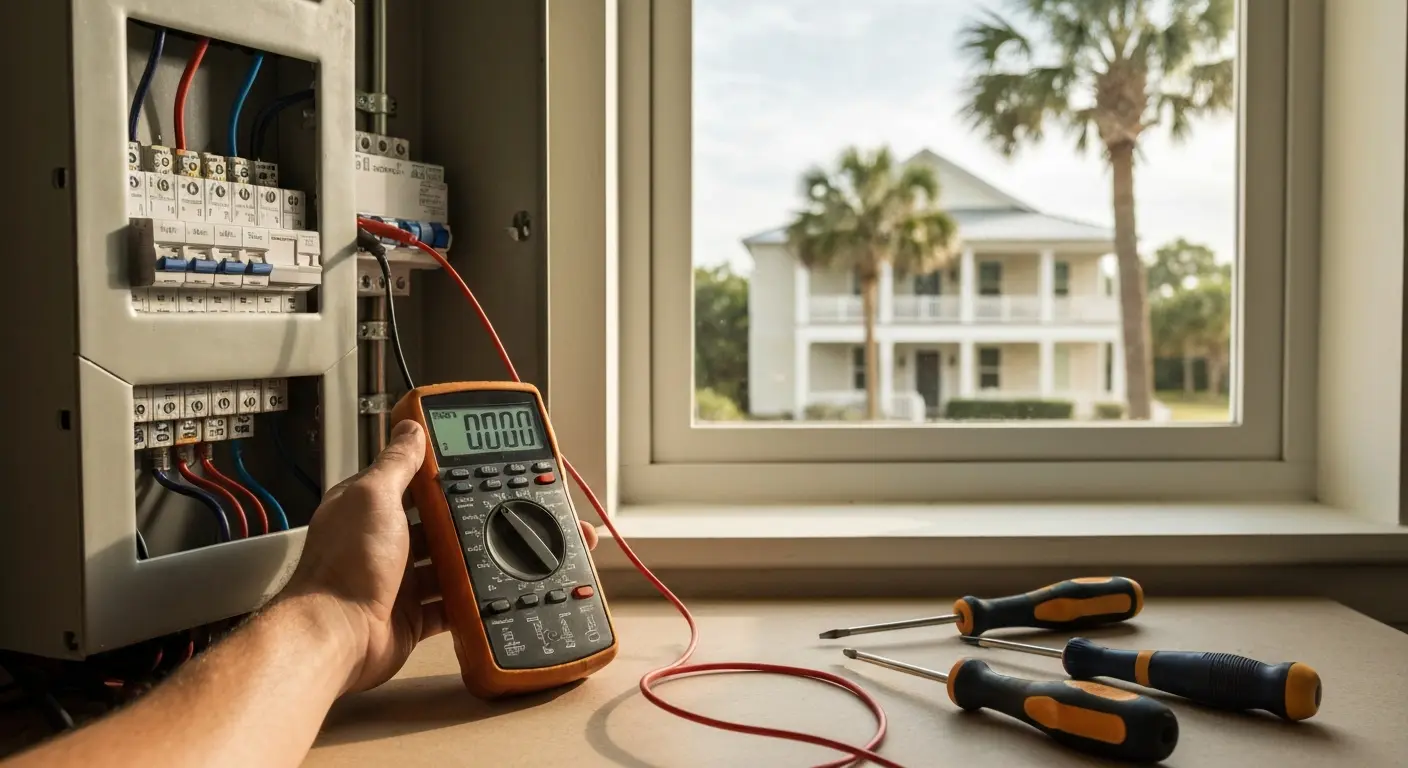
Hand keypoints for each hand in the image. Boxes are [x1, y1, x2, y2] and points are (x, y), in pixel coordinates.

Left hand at [279, 419, 598, 693]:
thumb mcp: (375, 496)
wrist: (339, 635)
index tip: (469, 467)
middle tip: (492, 509)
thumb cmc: (347, 565)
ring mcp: (396, 580)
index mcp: (366, 509)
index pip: (406, 481)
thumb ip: (397, 463)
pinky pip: (446, 605)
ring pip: (441, 564)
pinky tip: (483, 590)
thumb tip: (411, 427)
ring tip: (494, 549)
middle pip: (430, 524)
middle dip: (458, 520)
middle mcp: (379, 543)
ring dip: (463, 560)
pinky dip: (464, 600)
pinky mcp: (411, 615)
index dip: (436, 473)